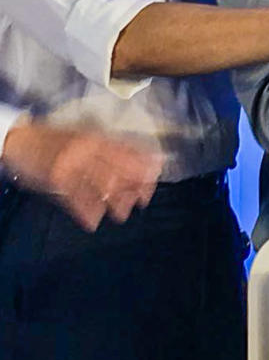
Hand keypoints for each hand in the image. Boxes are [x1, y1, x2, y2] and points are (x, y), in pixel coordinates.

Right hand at [1, 119, 162, 231]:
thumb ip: (111, 149)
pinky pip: (77, 197)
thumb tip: (140, 160)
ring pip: (102, 185)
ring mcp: (73, 163)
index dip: (145, 165)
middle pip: (120, 169)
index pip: (130, 151)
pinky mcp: (57, 178)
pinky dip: (87, 211)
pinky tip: (94, 221)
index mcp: (98, 138)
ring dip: (116, 201)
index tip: (155, 178)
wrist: (21, 140)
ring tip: (122, 213)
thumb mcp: (87, 138)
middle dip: (135, 186)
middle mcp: (89, 149)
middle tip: (143, 200)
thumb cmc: (56, 140)